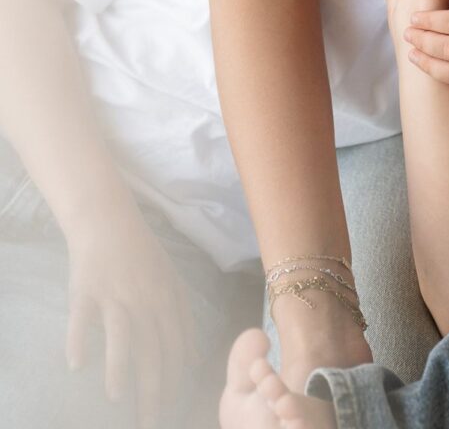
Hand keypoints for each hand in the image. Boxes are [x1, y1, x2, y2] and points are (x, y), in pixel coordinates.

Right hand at [65, 205, 195, 428]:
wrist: (108, 219)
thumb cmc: (141, 253)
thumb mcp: (171, 278)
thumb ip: (182, 315)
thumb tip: (194, 357)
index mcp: (168, 297)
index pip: (177, 346)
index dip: (176, 379)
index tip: (173, 408)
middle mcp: (145, 298)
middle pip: (152, 349)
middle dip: (153, 389)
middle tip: (149, 422)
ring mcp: (115, 293)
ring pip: (121, 334)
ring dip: (119, 367)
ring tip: (117, 397)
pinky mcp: (86, 290)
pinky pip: (82, 319)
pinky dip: (78, 341)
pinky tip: (77, 364)